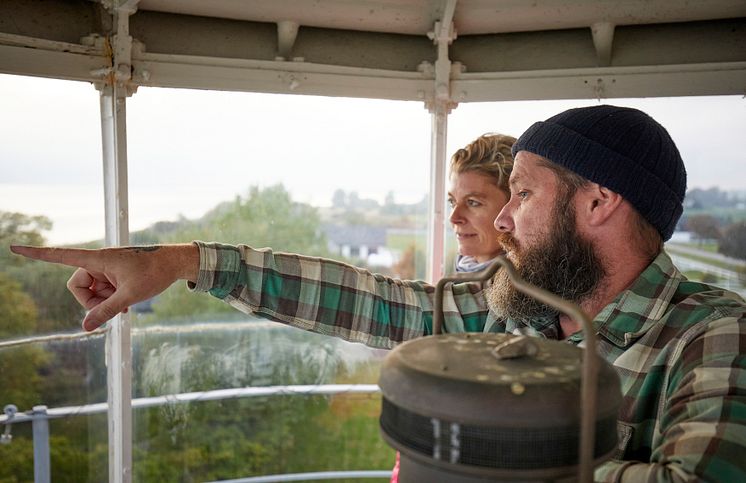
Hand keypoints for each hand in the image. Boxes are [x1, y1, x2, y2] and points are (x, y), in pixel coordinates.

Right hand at [9, 244, 198, 330]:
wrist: (176, 263)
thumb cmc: (155, 273)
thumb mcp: (130, 296)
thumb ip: (106, 311)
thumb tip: (86, 327)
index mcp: (98, 259)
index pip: (60, 256)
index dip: (36, 254)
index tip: (14, 248)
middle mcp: (98, 262)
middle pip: (78, 287)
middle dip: (91, 302)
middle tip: (114, 308)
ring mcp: (106, 269)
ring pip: (91, 292)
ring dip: (105, 302)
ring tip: (126, 302)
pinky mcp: (114, 274)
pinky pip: (103, 291)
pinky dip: (111, 299)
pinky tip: (127, 303)